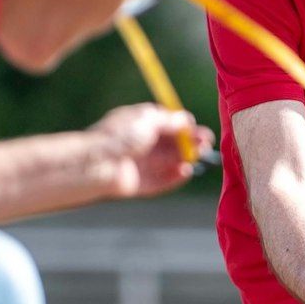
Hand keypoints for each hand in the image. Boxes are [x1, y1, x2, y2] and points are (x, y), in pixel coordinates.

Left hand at [92, 104, 215, 198]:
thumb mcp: (147, 119)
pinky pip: (161, 181)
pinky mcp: (139, 184)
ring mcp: (140, 165)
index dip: (182, 126)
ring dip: (185, 158)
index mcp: (140, 124)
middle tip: (206, 142)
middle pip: (170, 144)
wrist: (98, 163)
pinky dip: (175, 177)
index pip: (166, 124)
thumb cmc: (119, 136)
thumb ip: (169, 120)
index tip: (195, 128)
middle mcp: (140, 144)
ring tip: (199, 156)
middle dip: (189, 143)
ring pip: (168, 162)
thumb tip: (186, 120)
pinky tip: (186, 171)